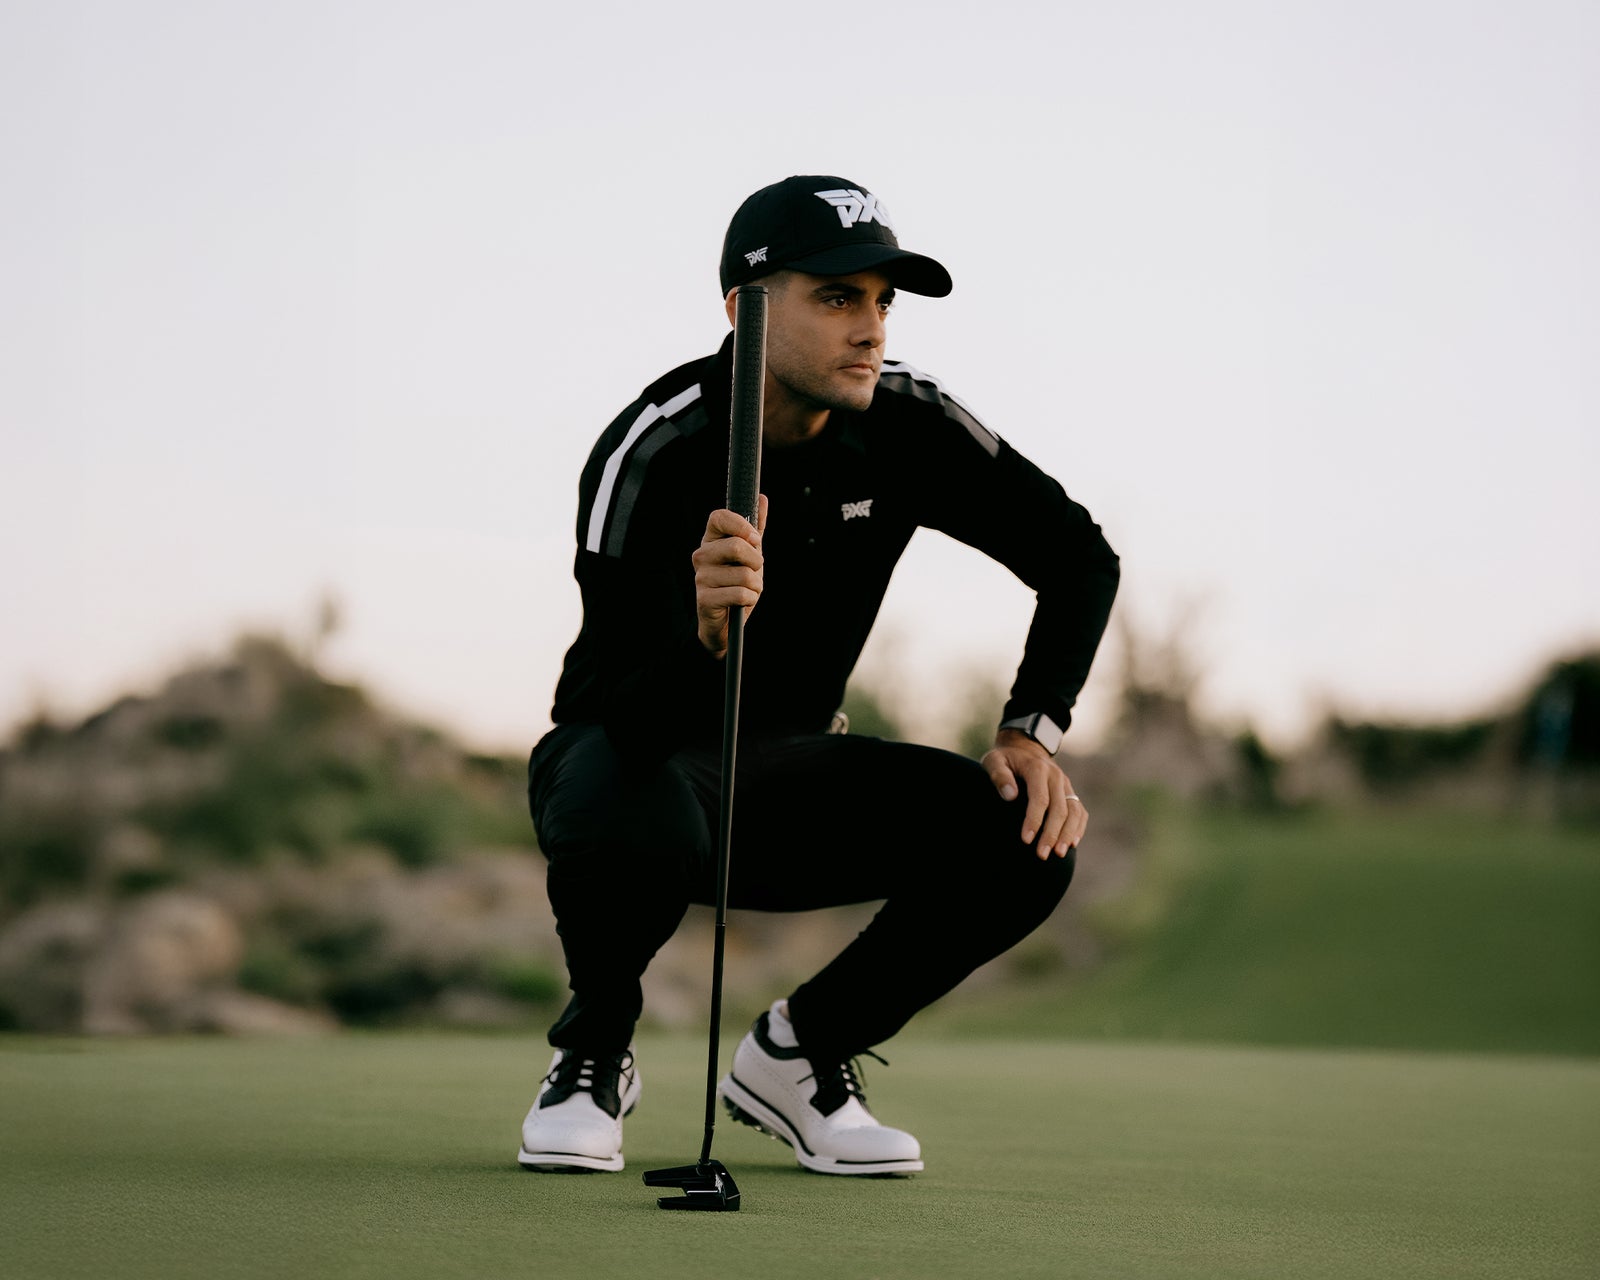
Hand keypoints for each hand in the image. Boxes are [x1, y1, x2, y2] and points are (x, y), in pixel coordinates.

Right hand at [692, 495, 767, 657]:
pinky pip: (740, 594)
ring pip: (744, 574)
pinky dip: (750, 600)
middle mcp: (701, 556)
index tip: (754, 539)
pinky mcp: (704, 599)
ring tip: (746, 590)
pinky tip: (741, 603)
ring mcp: (700, 578)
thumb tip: (761, 498)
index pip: (718, 516)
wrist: (725, 622)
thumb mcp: (749, 555)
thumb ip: (755, 528)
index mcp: (711, 540)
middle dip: (756, 562)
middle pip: (737, 546)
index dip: (740, 525)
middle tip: (753, 572)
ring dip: (755, 586)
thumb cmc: (736, 584)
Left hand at [983, 730, 1085, 859]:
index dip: (1034, 820)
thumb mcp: (994, 761)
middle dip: (1051, 834)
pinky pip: (1080, 811)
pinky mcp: (1070, 793)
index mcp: (1037, 769)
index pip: (1040, 798)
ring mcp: (1066, 785)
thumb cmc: (1005, 759)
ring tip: (1059, 854)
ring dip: (1068, 834)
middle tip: (1041, 855)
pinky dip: (1078, 828)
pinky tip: (1072, 844)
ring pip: (1074, 812)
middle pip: (1060, 809)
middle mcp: (1056, 776)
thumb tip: (1010, 796)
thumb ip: (999, 776)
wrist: (1024, 749)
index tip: (1026, 840)